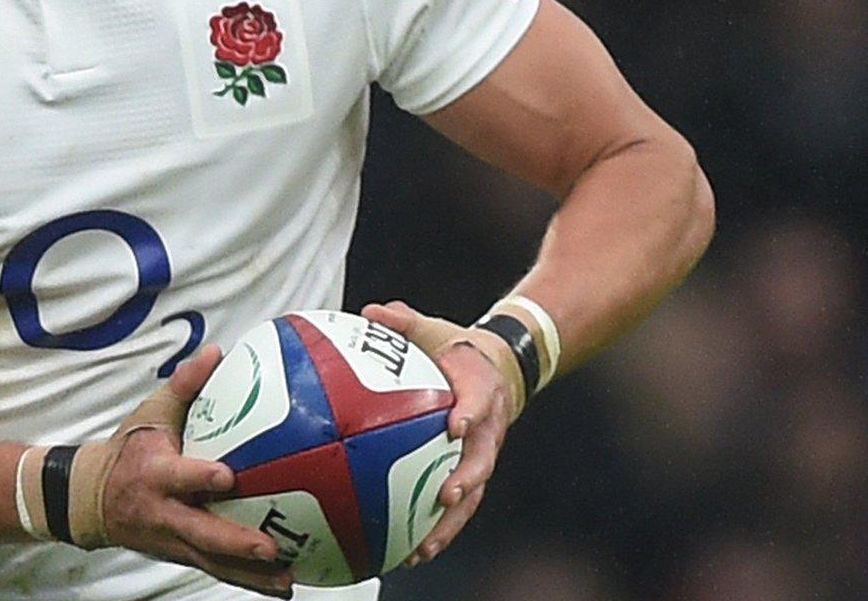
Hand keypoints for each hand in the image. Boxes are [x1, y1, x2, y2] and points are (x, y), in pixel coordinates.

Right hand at [88, 346, 296, 597]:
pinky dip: (247, 581)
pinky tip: (281, 585)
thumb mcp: (149, 413)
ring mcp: (172, 539)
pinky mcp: (181, 555)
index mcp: (154, 473)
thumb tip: (216, 354)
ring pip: (211, 561)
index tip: (227, 477)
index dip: (199, 478)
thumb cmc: (128, 450)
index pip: (177, 476)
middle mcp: (163, 511)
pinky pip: (215, 571)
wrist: (90, 498)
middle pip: (199, 532)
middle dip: (234, 542)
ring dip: (248, 574)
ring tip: (286, 579)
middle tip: (269, 547)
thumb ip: (185, 385)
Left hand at [362, 301, 522, 567]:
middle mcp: (487, 427)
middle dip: (467, 480)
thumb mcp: (433, 328)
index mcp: (479, 387)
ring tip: (424, 548)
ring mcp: (483, 455)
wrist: (498, 367)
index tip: (457, 426)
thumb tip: (368, 311)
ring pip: (473, 494)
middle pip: (483, 459)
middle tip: (446, 496)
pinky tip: (412, 555)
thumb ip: (404, 322)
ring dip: (451, 522)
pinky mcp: (472, 474)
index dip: (471, 413)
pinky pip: (459, 506)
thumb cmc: (454, 349)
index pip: (479, 401)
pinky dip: (439, 529)